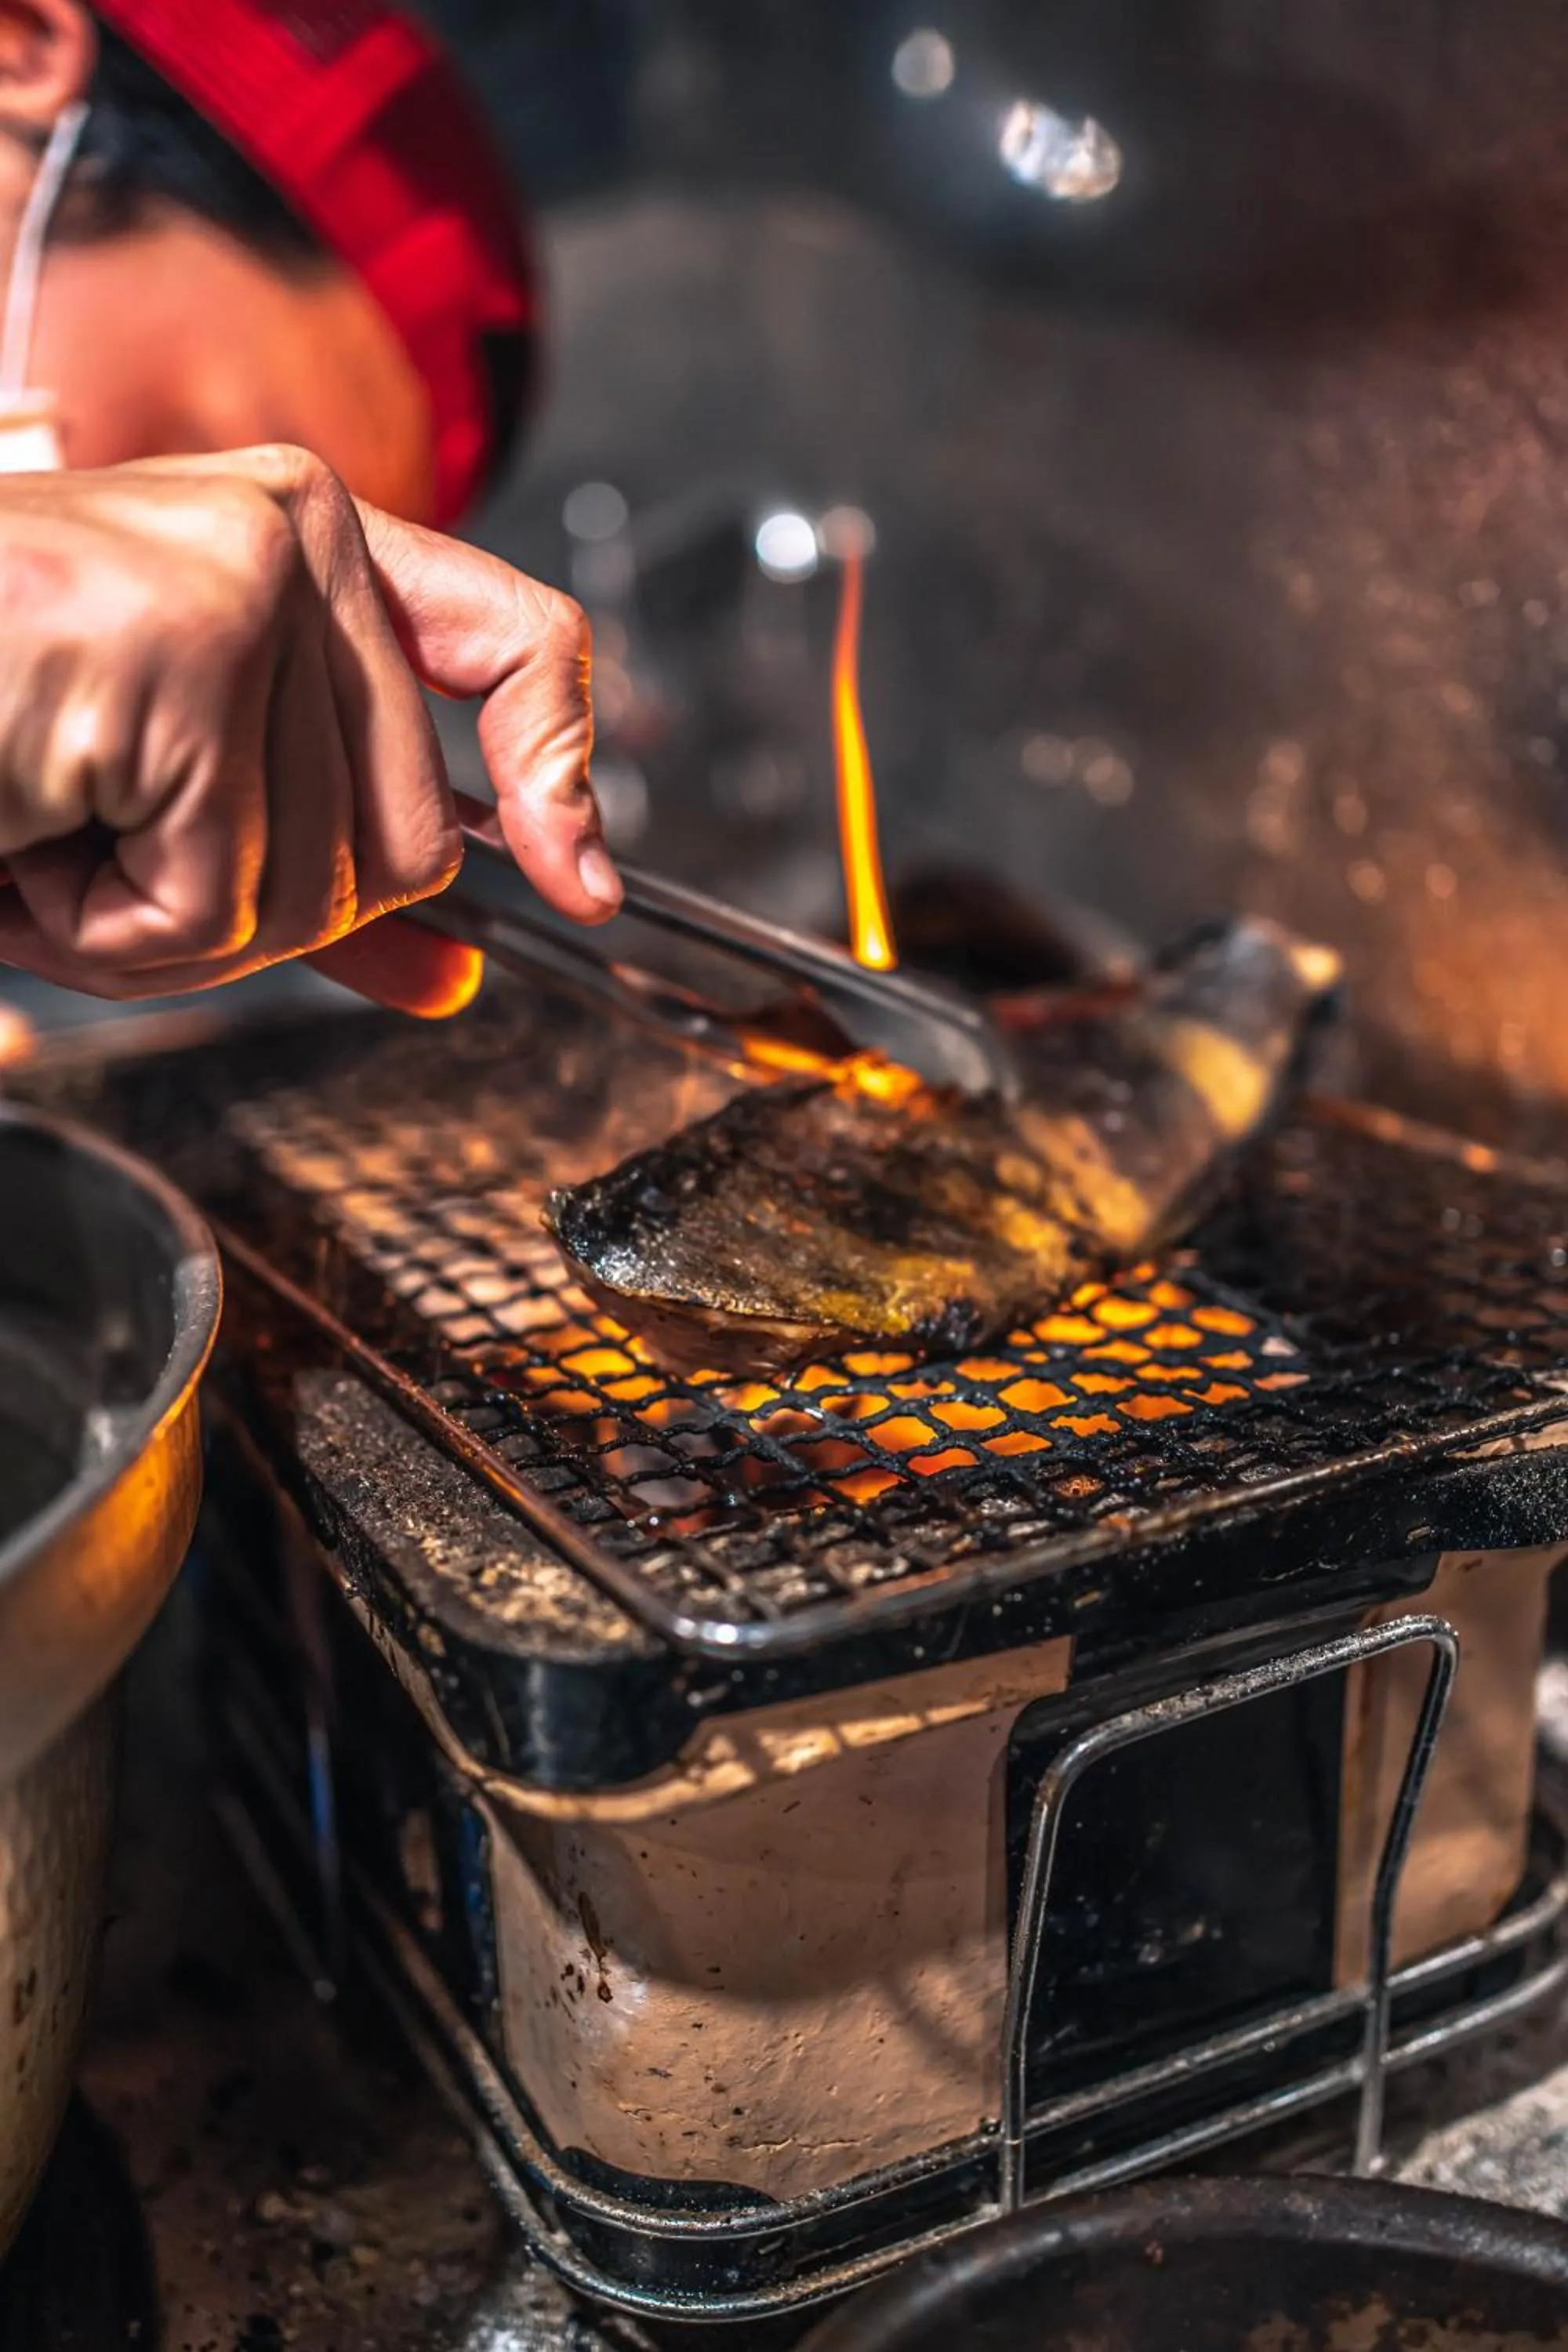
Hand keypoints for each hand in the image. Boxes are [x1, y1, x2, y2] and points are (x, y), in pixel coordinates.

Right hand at [0, 443, 617, 1012]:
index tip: (577, 884)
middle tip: (103, 844)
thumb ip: (321, 880)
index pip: (514, 639)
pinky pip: (221, 897)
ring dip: (162, 923)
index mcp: (298, 542)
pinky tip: (26, 832)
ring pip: (322, 887)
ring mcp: (245, 576)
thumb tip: (461, 972)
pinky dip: (106, 928)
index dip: (561, 770)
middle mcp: (292, 528)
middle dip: (249, 909)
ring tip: (46, 822)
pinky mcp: (183, 646)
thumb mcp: (164, 819)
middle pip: (408, 843)